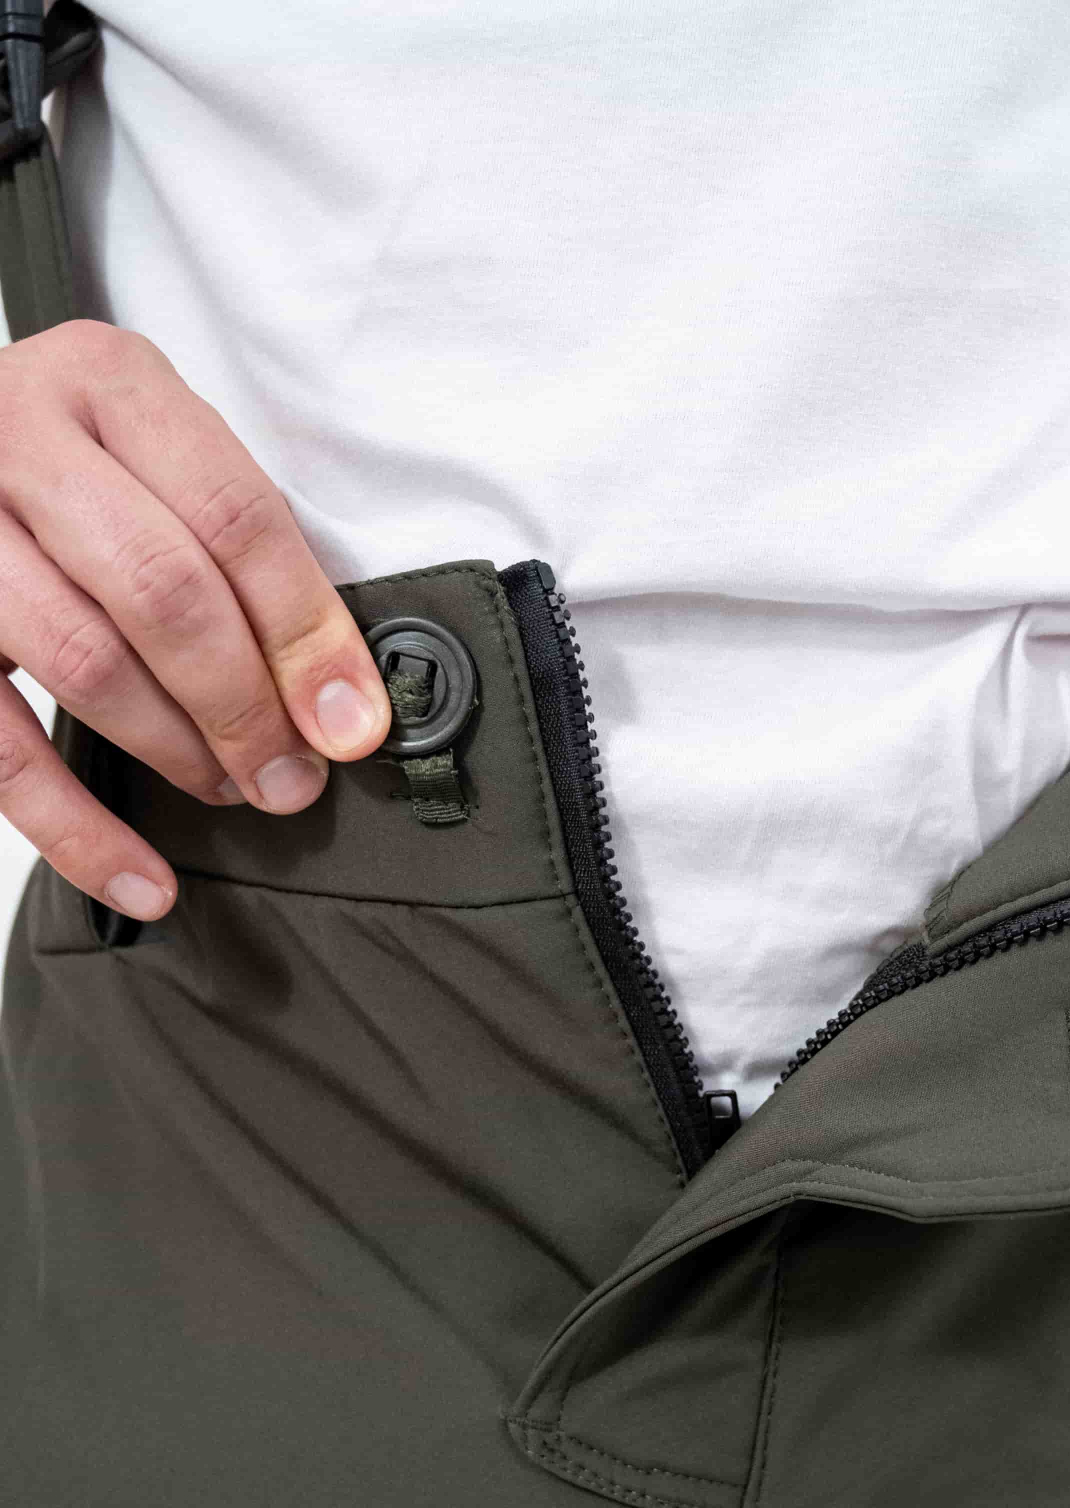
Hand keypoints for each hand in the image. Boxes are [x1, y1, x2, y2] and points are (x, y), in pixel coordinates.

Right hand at [0, 321, 390, 922]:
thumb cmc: (87, 468)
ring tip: (233, 791)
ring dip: (178, 751)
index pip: (235, 517)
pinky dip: (78, 831)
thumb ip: (242, 554)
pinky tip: (143, 881)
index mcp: (109, 382)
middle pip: (163, 591)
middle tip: (292, 777)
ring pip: (84, 661)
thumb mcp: (164, 458)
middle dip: (246, 705)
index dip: (307, 633)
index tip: (353, 723)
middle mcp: (17, 433)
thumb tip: (342, 708)